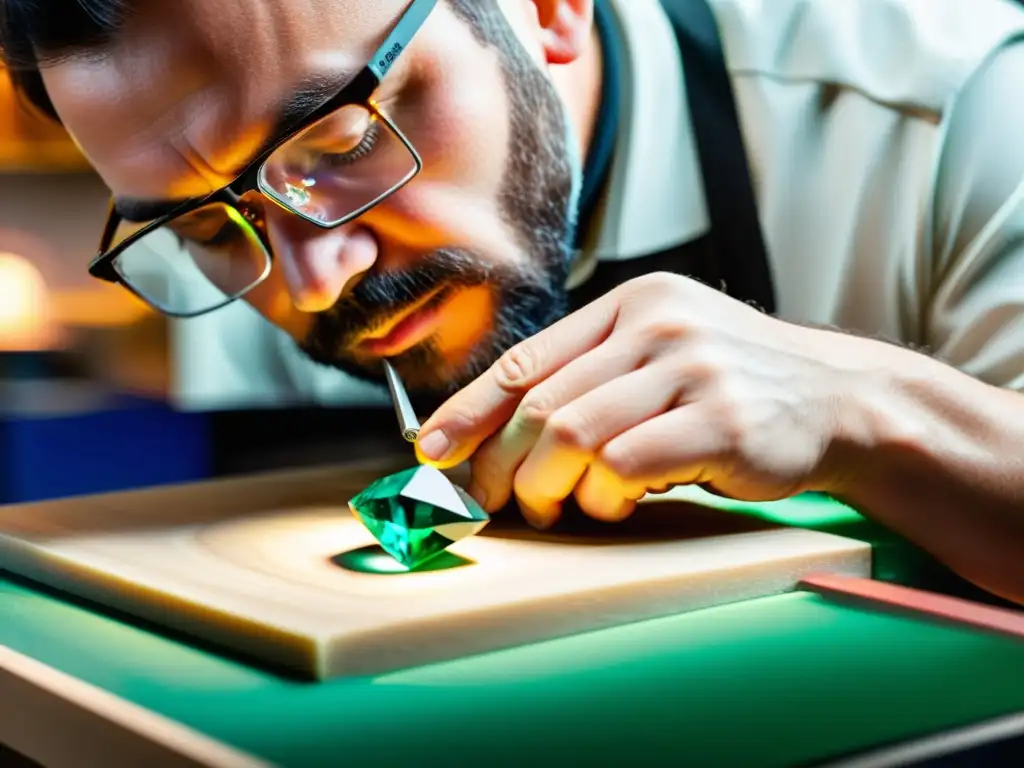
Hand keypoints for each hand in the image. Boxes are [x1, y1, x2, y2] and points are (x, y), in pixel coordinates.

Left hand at [416, 272, 884, 527]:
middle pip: (541, 403)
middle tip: (492, 500)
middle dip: (500, 463)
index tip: (431, 451)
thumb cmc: (731, 385)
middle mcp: (656, 325)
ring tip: (554, 506)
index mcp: (630, 304)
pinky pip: (625, 466)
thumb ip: (592, 375)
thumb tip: (502, 427)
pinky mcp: (721, 421)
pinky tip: (615, 504)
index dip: (468, 410)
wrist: (836, 397)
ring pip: (573, 434)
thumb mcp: (661, 354)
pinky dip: (603, 497)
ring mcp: (691, 369)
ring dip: (547, 485)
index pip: (526, 359)